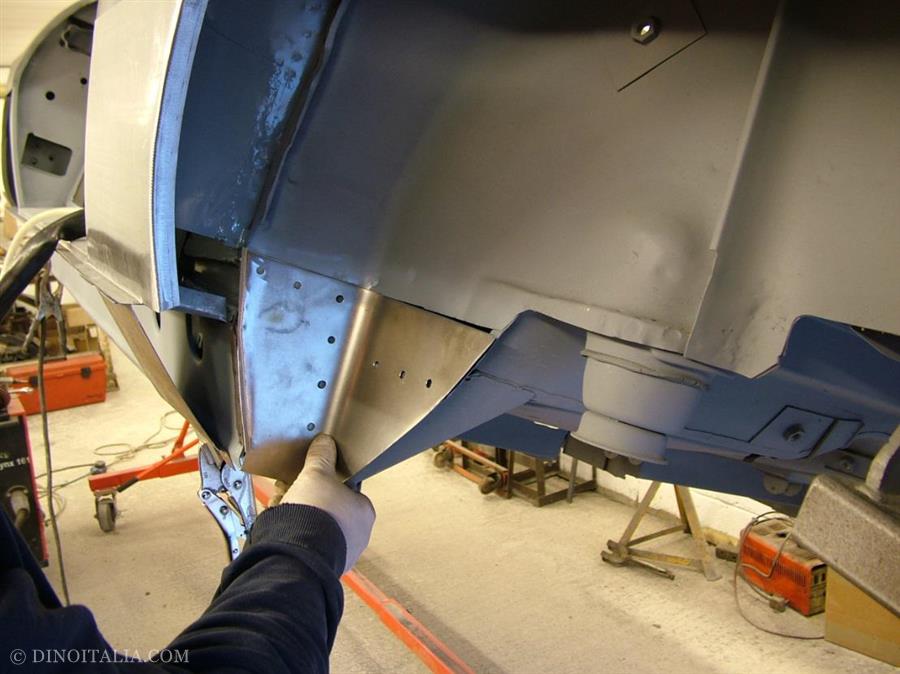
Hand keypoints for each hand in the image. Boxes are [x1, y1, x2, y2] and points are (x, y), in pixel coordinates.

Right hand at [279, 434, 374, 572]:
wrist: (297, 553)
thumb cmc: (315, 512)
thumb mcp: (316, 474)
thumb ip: (322, 456)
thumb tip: (324, 442)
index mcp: (364, 510)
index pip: (347, 489)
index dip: (325, 480)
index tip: (309, 477)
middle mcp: (359, 534)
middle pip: (329, 508)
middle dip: (307, 498)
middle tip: (289, 490)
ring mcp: (342, 553)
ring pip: (317, 526)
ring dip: (298, 515)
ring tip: (280, 507)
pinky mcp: (323, 566)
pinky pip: (308, 544)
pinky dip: (295, 535)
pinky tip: (280, 527)